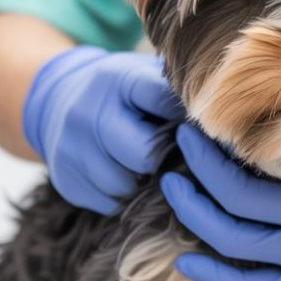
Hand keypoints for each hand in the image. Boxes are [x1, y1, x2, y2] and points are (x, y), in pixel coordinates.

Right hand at [23, 47, 183, 213]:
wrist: (60, 98)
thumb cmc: (124, 93)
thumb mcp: (146, 77)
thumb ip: (177, 95)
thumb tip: (219, 127)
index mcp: (118, 79)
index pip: (164, 104)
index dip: (184, 120)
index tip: (190, 126)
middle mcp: (88, 111)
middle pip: (144, 155)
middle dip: (160, 157)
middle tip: (165, 153)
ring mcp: (70, 147)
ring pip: (125, 186)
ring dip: (141, 181)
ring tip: (141, 165)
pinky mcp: (64, 179)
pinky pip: (108, 204)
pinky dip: (120, 196)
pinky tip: (120, 174)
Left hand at [160, 124, 280, 280]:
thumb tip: (268, 97)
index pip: (243, 191)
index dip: (208, 164)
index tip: (190, 132)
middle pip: (230, 225)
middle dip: (193, 190)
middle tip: (174, 158)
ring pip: (235, 257)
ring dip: (197, 225)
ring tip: (176, 192)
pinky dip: (216, 278)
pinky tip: (185, 262)